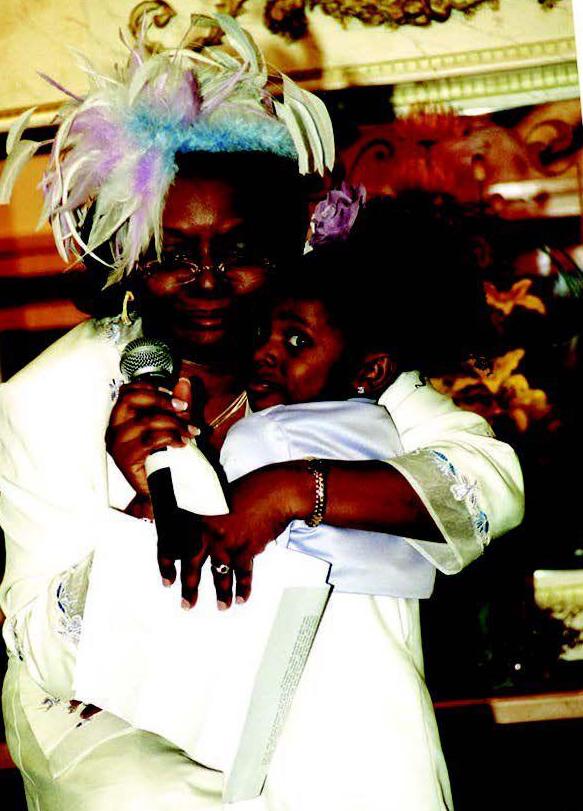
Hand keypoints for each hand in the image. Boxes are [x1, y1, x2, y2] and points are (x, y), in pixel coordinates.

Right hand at [106, 377, 196, 494]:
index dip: (150, 388)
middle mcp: (114, 429)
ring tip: (189, 433)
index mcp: (120, 418)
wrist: (156, 491)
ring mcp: (117, 444)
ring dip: (174, 424)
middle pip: (133, 400)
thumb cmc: (162, 458)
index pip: (127, 391)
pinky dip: (171, 438)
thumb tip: (184, 382)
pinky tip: (181, 444)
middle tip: (184, 409)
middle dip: (163, 401)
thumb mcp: (171, 426)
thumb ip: (176, 404)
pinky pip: (152, 440)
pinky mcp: (126, 458)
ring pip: (147, 421)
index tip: (171, 395)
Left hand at [182, 463, 311, 608]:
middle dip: (189, 588)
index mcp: (197, 516)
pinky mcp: (246, 550)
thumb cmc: (251, 490)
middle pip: (192, 565)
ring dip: (221, 594)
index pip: (172, 544)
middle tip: (187, 604)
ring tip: (222, 607)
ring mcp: (226, 542)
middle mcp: (207, 531)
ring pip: (219, 575)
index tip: (168, 581)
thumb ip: (207, 519)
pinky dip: (242, 588)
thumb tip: (199, 539)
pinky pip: (242, 575)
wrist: (277, 491)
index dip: (166, 565)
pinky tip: (241, 599)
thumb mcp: (220, 499)